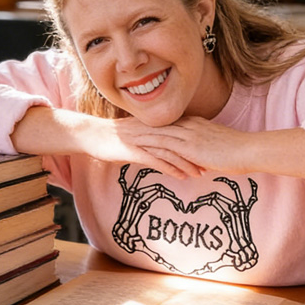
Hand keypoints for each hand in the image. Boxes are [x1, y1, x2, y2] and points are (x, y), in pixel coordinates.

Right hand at [82, 115, 205, 178]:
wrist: (92, 134)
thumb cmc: (113, 138)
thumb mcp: (136, 138)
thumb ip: (151, 142)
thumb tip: (163, 151)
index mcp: (154, 127)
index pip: (181, 135)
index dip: (196, 145)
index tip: (209, 153)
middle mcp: (152, 132)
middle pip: (180, 143)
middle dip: (197, 155)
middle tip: (213, 165)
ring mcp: (144, 141)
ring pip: (172, 152)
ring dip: (187, 163)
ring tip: (200, 174)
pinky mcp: (135, 150)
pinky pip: (157, 160)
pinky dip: (171, 168)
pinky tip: (181, 177)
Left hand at [127, 116, 304, 178]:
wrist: (249, 150)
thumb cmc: (239, 152)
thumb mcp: (218, 149)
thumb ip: (206, 152)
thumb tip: (201, 162)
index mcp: (196, 124)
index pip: (168, 121)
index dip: (150, 123)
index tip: (135, 123)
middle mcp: (190, 126)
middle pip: (158, 123)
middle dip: (138, 125)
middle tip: (120, 125)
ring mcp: (189, 135)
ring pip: (158, 132)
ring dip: (138, 134)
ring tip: (121, 136)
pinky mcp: (189, 146)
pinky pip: (165, 145)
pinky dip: (149, 145)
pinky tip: (136, 148)